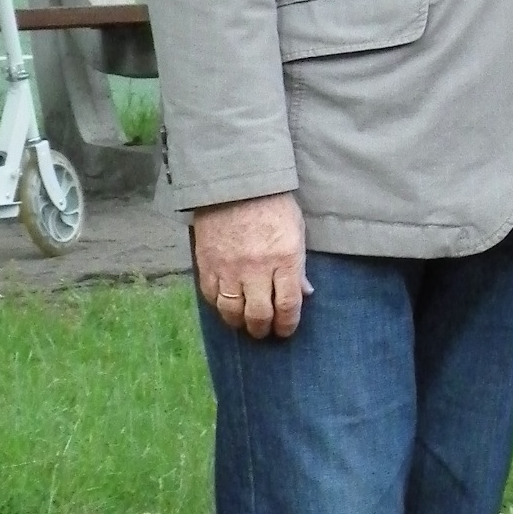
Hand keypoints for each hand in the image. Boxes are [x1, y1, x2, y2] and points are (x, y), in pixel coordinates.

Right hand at [192, 192, 310, 339]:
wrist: (235, 181)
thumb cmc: (272, 204)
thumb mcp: (296, 230)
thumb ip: (299, 265)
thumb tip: (305, 293)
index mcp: (285, 259)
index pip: (287, 305)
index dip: (287, 324)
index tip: (286, 330)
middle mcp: (257, 268)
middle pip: (259, 315)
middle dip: (263, 329)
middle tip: (265, 331)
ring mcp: (229, 267)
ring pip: (232, 311)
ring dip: (240, 323)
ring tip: (244, 323)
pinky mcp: (207, 263)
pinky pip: (211, 296)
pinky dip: (219, 305)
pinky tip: (226, 305)